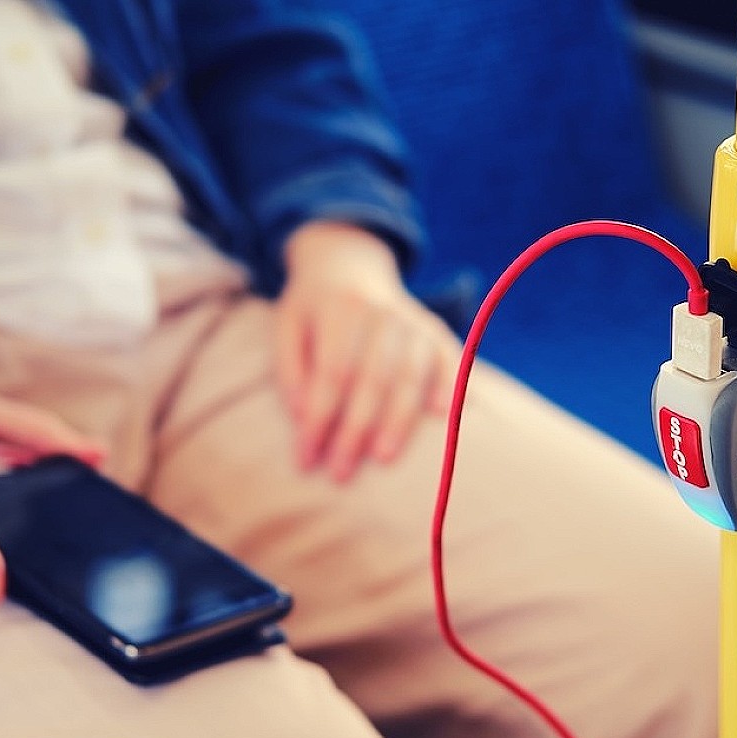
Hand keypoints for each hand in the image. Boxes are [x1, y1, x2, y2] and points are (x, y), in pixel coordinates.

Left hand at [276, 221, 458, 481]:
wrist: (347, 265)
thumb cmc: (311, 310)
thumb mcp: (287, 328)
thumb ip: (291, 371)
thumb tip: (303, 419)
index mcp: (338, 308)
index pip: (331, 373)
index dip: (320, 418)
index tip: (307, 458)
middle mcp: (380, 311)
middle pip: (371, 379)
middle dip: (355, 430)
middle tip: (340, 472)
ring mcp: (412, 319)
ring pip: (409, 375)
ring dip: (398, 421)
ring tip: (383, 458)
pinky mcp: (433, 329)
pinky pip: (447, 359)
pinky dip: (449, 385)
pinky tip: (443, 414)